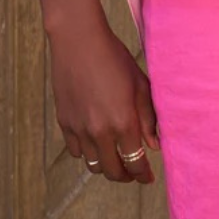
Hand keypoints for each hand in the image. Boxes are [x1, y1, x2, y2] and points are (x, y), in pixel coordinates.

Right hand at [48, 13, 160, 183]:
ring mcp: (79, 129)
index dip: (143, 174)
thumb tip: (154, 145)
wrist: (79, 41)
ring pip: (93, 165)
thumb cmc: (114, 57)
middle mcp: (100, 131)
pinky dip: (87, 152)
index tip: (148, 177)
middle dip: (126, 176)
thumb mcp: (140, 83)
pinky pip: (76, 151)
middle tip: (133, 171)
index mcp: (123, 121)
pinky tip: (95, 142)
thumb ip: (148, 117)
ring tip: (115, 157)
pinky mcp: (64, 123)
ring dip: (106, 165)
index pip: (135, 162)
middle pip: (113, 171)